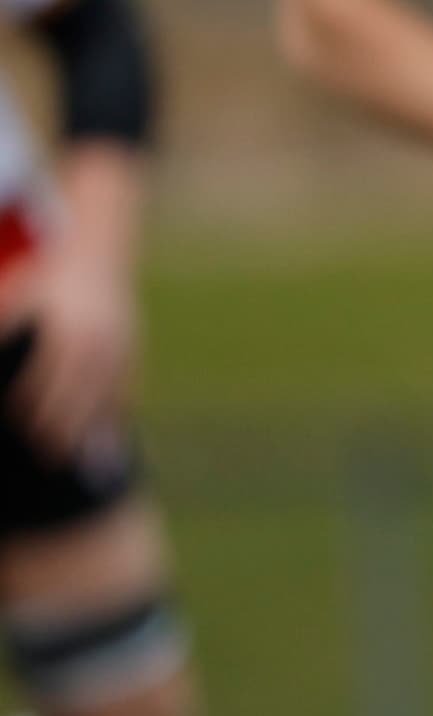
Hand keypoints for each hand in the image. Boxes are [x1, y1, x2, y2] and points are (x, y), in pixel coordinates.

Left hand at [9, 235, 132, 466]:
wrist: (101, 257)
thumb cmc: (49, 281)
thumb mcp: (19, 298)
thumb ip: (2, 326)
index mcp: (68, 332)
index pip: (49, 379)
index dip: (36, 407)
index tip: (25, 429)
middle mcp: (98, 344)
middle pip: (80, 396)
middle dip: (65, 428)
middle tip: (49, 457)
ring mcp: (121, 350)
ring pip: (107, 398)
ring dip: (93, 428)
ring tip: (79, 458)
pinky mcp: (135, 354)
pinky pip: (126, 391)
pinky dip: (115, 414)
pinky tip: (106, 436)